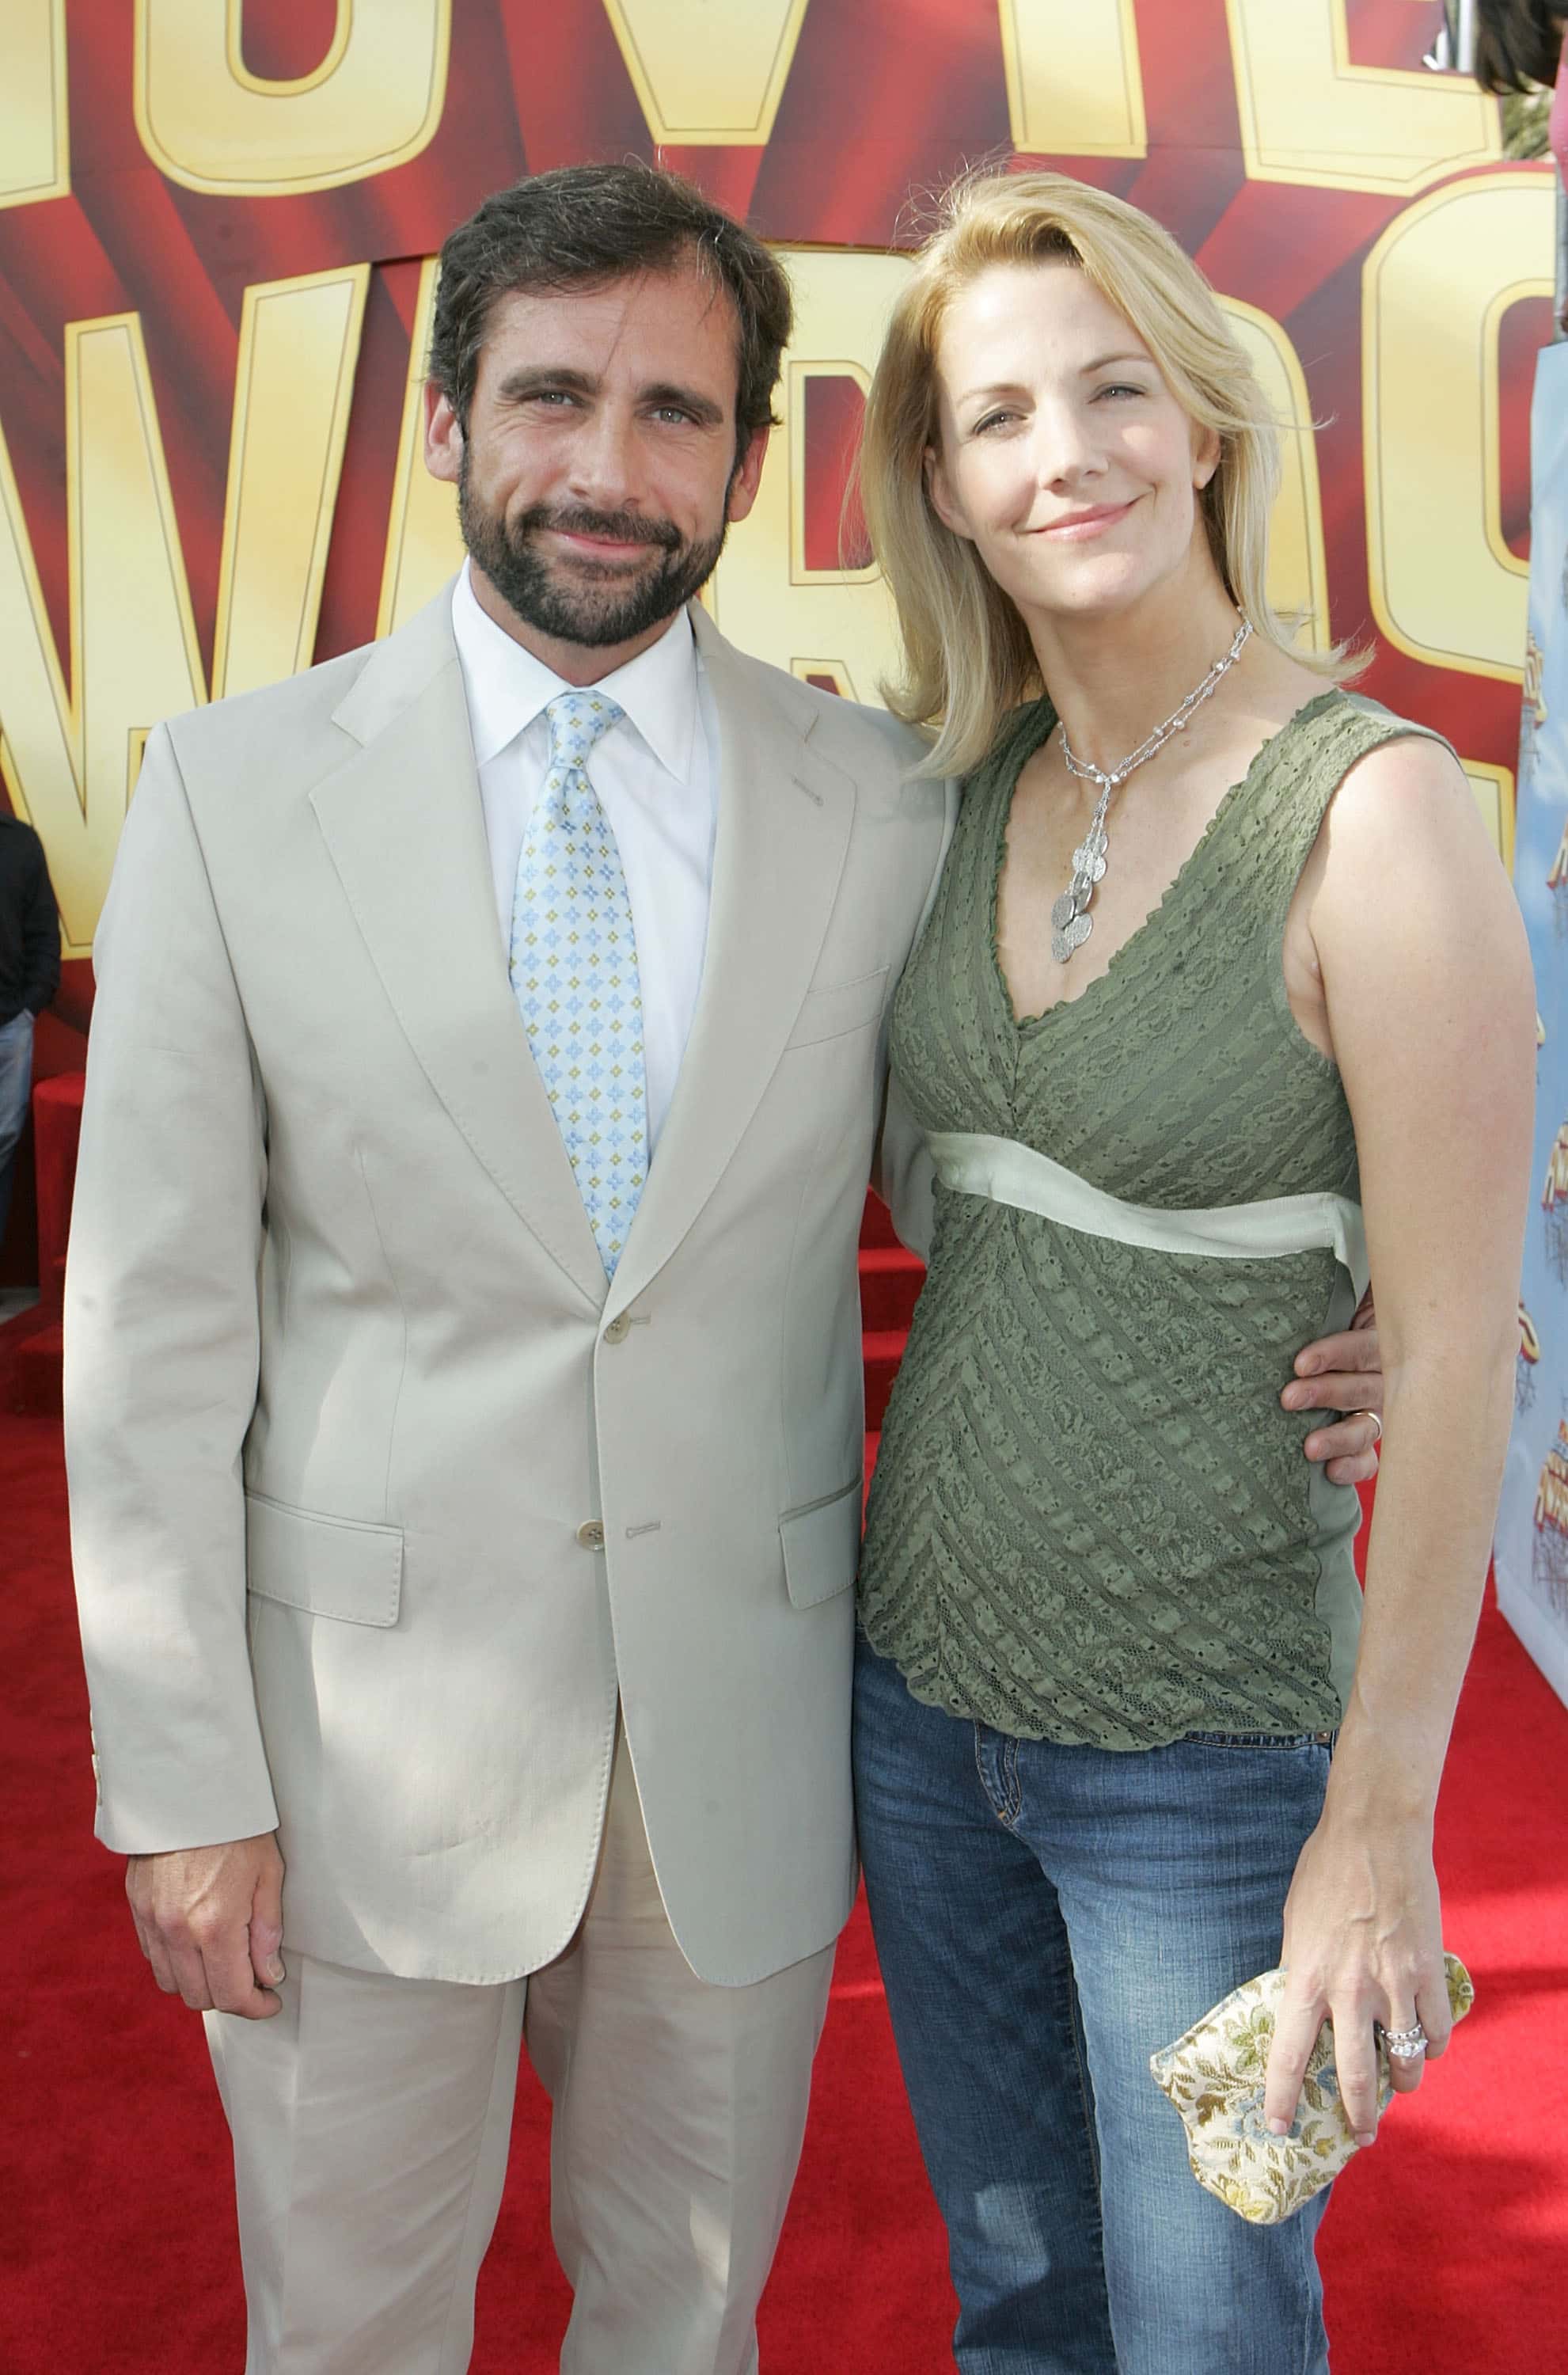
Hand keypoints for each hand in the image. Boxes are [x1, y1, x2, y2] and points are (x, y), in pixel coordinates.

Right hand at [126, 1833, 285, 2019]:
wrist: (189, 1791)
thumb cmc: (237, 1828)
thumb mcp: (269, 1874)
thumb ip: (268, 1931)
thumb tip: (269, 1975)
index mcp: (216, 1926)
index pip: (232, 1994)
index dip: (256, 2007)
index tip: (271, 2001)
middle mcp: (178, 1932)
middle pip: (200, 1997)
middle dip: (230, 1997)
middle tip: (252, 1980)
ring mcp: (153, 1922)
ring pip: (172, 1983)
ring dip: (200, 1983)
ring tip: (225, 1962)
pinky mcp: (137, 1909)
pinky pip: (154, 1957)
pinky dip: (176, 1963)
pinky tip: (197, 1944)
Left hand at [1263, 1811, 1450, 2146]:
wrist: (1375, 1833)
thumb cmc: (1325, 1872)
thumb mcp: (1295, 1924)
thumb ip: (1301, 1969)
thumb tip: (1305, 2007)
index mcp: (1306, 1978)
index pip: (1287, 2056)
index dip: (1281, 2100)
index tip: (1278, 2129)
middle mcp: (1349, 1990)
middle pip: (1355, 2078)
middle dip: (1358, 2118)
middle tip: (1360, 2136)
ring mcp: (1393, 1983)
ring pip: (1406, 2062)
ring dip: (1403, 2083)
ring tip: (1399, 2086)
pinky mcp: (1429, 1971)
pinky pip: (1437, 2030)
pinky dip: (1433, 2046)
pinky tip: (1427, 2044)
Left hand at [1283, 1290, 1381, 1483]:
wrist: (1349, 1333)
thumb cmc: (1337, 1312)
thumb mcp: (1343, 1293)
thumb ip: (1336, 1287)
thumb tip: (1316, 1251)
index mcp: (1381, 1339)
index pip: (1362, 1347)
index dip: (1333, 1355)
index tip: (1300, 1364)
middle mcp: (1386, 1376)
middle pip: (1364, 1388)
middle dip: (1326, 1394)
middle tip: (1289, 1398)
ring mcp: (1378, 1409)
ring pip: (1367, 1426)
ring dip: (1339, 1437)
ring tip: (1309, 1447)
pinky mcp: (1367, 1438)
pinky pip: (1368, 1458)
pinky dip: (1353, 1466)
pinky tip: (1331, 1472)